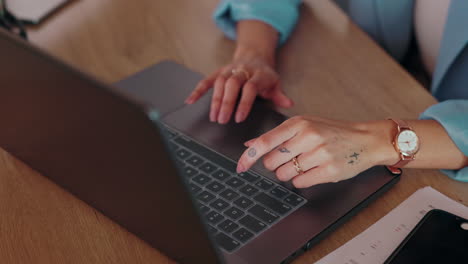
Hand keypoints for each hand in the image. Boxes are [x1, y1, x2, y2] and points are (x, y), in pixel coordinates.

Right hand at [185, 54, 292, 123]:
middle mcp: (242, 70)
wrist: (254, 55)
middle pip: (232, 85)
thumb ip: (280, 96)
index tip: (239, 118)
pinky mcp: (219, 72)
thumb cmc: (265, 75)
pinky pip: (207, 80)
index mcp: (258, 74)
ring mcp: (229, 70)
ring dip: (215, 100)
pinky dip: (197, 90)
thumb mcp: (275, 84)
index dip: (244, 102)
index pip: (250, 88)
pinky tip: (190, 101)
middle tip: (223, 120)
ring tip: (214, 117)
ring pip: (219, 83)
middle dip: (226, 103)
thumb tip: (289, 104)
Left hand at [236, 116, 397, 187]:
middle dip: (275, 165)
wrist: (366, 139)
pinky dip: (302, 179)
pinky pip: (300, 182)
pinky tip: (313, 170)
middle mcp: (308, 136)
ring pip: (284, 174)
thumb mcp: (304, 125)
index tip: (240, 167)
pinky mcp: (329, 171)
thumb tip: (249, 145)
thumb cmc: (332, 131)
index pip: (265, 142)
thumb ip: (276, 135)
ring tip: (305, 163)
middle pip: (272, 162)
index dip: (248, 157)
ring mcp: (319, 154)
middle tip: (290, 159)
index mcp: (298, 123)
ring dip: (289, 173)